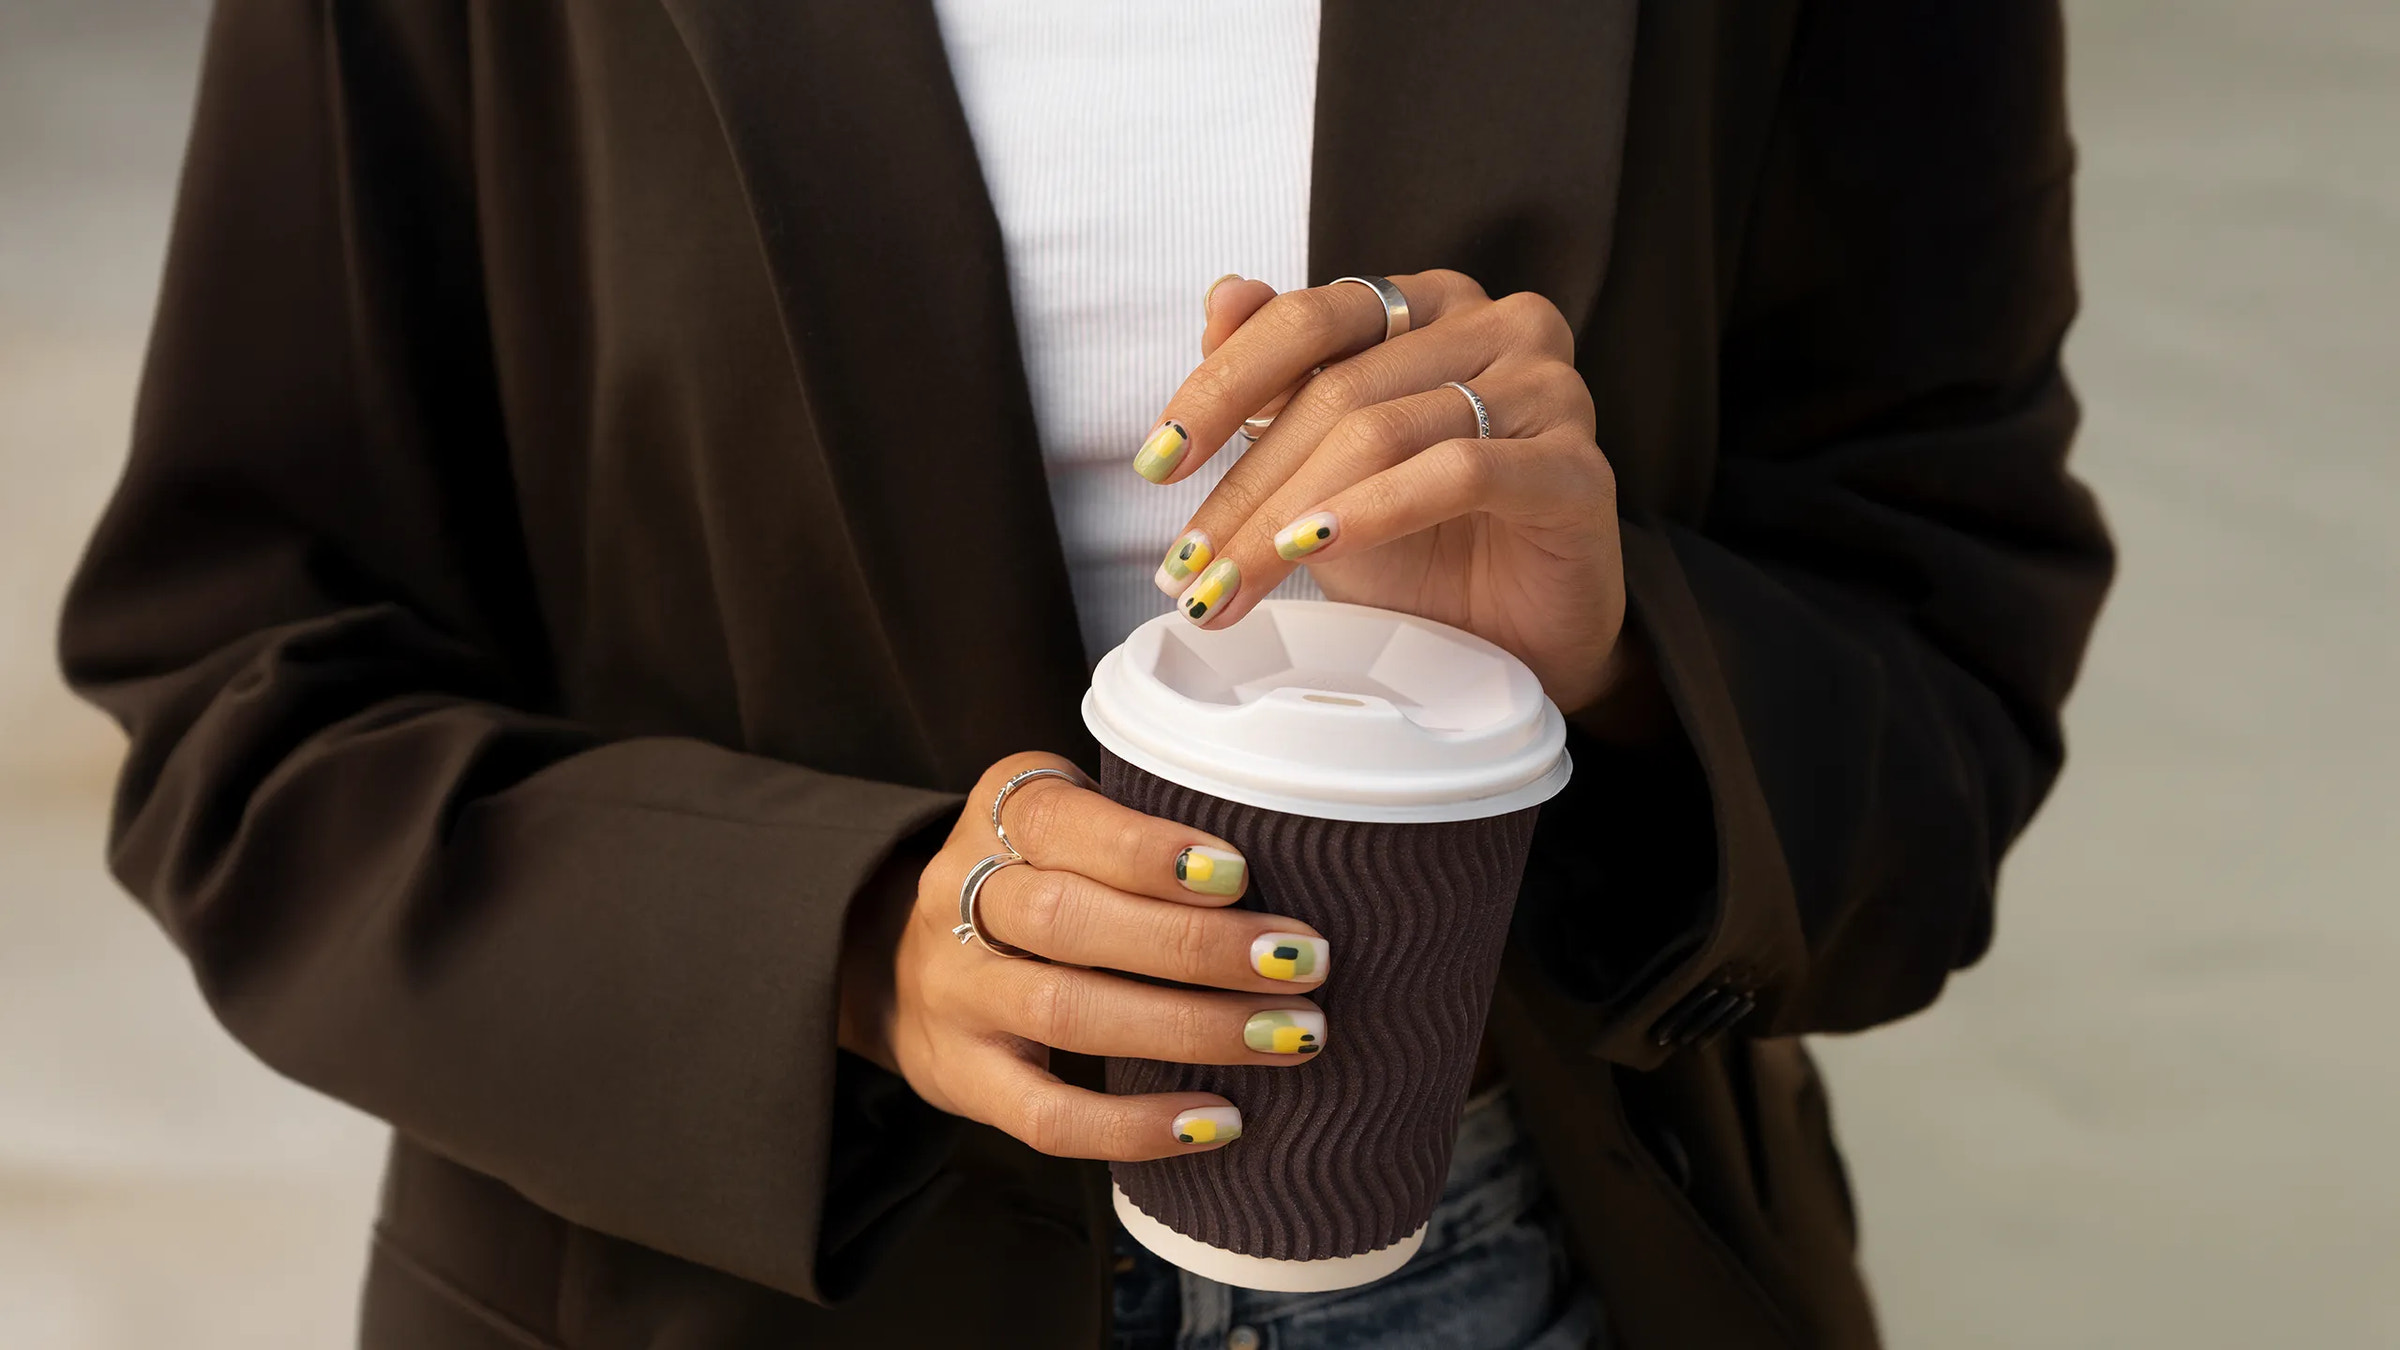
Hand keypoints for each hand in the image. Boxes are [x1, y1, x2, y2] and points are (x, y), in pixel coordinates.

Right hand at [837, 753, 1332, 1159]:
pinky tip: (1216, 1122)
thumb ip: (1145, 827)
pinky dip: (1134, 1126)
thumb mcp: (1070, 818)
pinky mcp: (962, 1077)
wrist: (898, 954)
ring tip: (1287, 1035)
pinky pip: (1045, 1115)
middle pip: (1066, 920)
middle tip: (1299, 962)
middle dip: (1194, 946)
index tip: (1238, 873)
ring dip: (1188, 1028)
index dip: (1146, 851)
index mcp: (1001, 812)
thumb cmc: (1040, 874)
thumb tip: (1293, 863)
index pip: (1061, 823)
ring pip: (1064, 1012)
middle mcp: (959, 894)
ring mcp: (955, 993)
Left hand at [1136, 271, 1627, 713]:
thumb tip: (1222, 297)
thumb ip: (1279, 380)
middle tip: (1181, 567)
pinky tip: (1312, 548)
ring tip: (1225, 586)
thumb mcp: (1324, 465)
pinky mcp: (1579, 469)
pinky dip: (1374, 512)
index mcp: (1431, 305)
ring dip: (1284, 518)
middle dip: (1243, 488)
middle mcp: (1499, 326)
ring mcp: (1549, 390)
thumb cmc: (1423, 546)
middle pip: (1338, 389)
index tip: (1155, 461)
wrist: (1521, 639)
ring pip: (1385, 432)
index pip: (1311, 318)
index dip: (1223, 384)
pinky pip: (1459, 473)